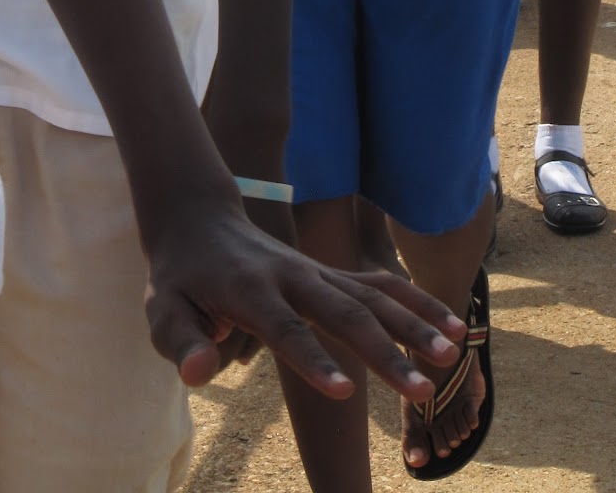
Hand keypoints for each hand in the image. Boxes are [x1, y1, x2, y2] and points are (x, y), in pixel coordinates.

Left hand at [144, 191, 465, 395]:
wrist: (202, 221)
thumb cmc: (180, 279)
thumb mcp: (163, 311)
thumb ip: (182, 341)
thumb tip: (196, 373)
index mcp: (253, 291)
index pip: (286, 329)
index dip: (313, 360)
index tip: (344, 393)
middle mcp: (295, 277)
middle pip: (347, 314)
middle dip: (387, 354)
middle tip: (421, 392)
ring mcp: (320, 271)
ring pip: (376, 296)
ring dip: (416, 324)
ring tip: (453, 352)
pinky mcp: (335, 273)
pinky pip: (384, 288)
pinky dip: (419, 303)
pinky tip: (452, 327)